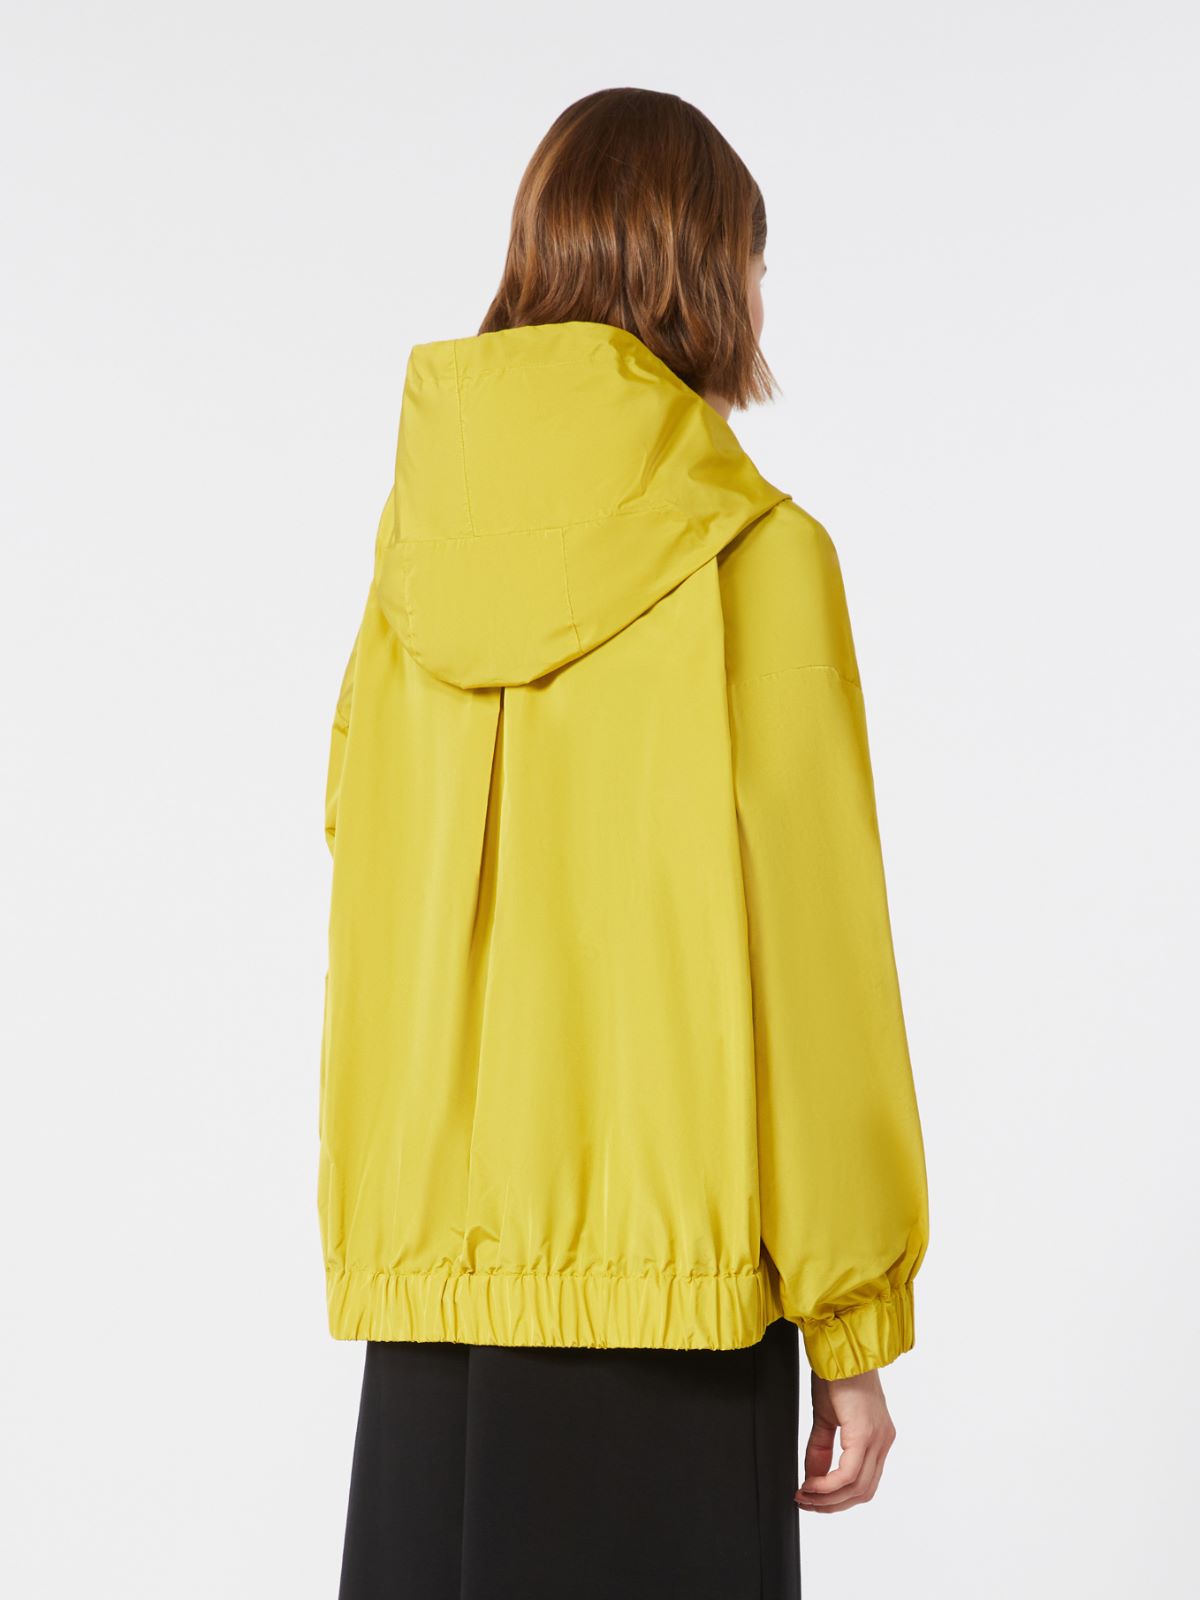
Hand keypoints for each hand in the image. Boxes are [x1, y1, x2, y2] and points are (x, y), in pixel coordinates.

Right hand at [795, 1366, 896, 1512]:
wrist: (839, 1347)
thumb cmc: (835, 1374)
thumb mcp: (826, 1417)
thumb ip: (821, 1449)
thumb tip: (813, 1478)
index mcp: (877, 1438)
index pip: (864, 1483)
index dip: (838, 1498)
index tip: (812, 1498)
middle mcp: (883, 1441)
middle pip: (862, 1492)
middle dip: (832, 1504)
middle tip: (805, 1502)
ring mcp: (878, 1438)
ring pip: (857, 1487)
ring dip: (828, 1498)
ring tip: (805, 1495)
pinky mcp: (865, 1433)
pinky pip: (849, 1473)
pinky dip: (828, 1485)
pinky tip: (811, 1484)